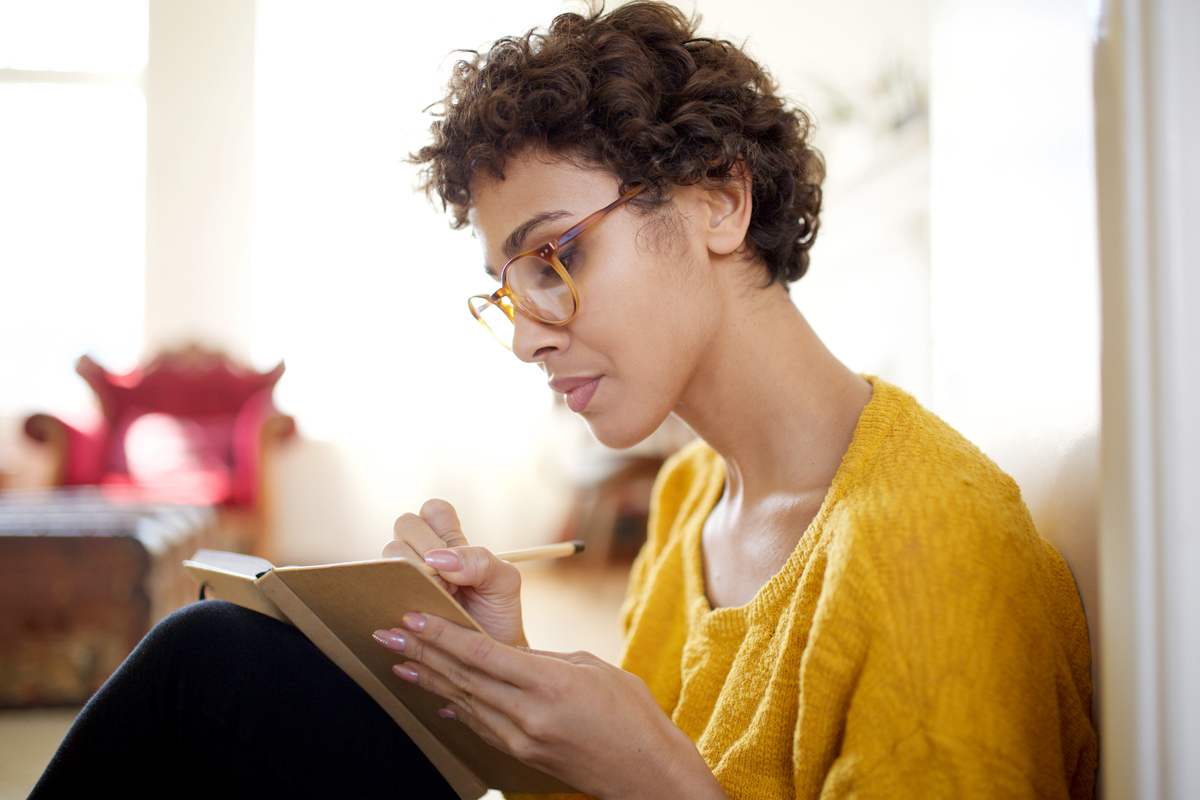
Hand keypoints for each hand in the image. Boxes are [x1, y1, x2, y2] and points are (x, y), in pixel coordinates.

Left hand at [372, 612, 729, 799]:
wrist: (646, 772)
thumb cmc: (631, 712)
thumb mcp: (592, 667)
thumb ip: (546, 658)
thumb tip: (511, 653)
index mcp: (549, 683)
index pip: (481, 653)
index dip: (442, 634)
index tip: (412, 616)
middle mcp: (528, 713)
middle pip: (462, 677)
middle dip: (420, 652)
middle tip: (385, 633)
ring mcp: (522, 738)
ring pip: (465, 701)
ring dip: (429, 679)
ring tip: (398, 661)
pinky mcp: (522, 754)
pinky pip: (480, 724)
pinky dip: (456, 706)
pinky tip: (438, 696)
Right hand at [381, 499, 525, 646]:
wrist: (489, 660)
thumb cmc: (497, 615)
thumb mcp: (503, 583)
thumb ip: (481, 561)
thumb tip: (437, 558)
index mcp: (451, 543)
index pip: (433, 510)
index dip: (438, 524)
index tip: (452, 552)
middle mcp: (424, 554)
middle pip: (405, 525)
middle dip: (424, 549)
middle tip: (447, 582)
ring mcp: (406, 577)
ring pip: (389, 553)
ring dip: (412, 574)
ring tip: (436, 600)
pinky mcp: (391, 601)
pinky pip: (376, 586)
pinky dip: (394, 594)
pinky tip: (414, 611)